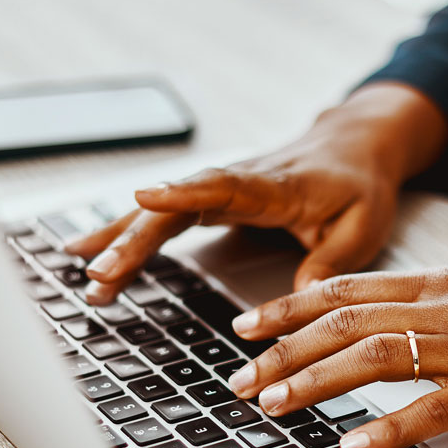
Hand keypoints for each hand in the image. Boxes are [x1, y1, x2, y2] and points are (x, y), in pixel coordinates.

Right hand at [65, 83, 447, 304]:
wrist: (355, 144)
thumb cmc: (360, 184)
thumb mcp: (363, 226)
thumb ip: (330, 263)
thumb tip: (297, 303)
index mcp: (276, 186)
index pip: (224, 185)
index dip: (183, 191)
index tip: (143, 198)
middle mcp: (239, 181)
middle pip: (177, 207)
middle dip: (136, 238)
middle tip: (100, 273)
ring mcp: (221, 188)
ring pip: (163, 211)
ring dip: (122, 239)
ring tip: (84, 273)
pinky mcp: (212, 198)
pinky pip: (165, 216)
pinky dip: (128, 233)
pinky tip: (91, 250)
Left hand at [225, 264, 447, 447]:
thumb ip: (438, 300)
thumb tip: (387, 316)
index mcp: (443, 281)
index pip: (349, 288)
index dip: (290, 305)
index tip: (248, 324)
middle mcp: (447, 306)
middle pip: (346, 321)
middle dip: (283, 350)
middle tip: (240, 377)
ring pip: (374, 356)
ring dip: (314, 382)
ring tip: (272, 404)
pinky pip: (433, 409)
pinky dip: (388, 428)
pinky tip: (354, 445)